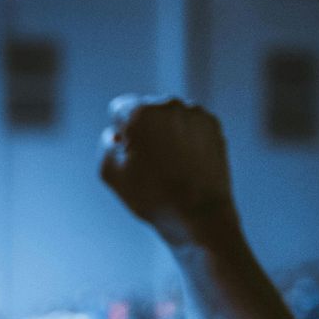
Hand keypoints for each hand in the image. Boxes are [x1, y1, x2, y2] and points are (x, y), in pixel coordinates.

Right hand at [99, 96, 238, 242]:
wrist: (200, 213)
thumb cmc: (153, 196)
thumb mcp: (110, 174)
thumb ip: (105, 145)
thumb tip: (117, 135)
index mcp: (141, 113)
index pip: (119, 109)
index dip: (120, 134)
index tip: (129, 155)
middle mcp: (169, 105)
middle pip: (146, 110)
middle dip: (144, 131)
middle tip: (150, 164)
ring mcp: (195, 113)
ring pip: (169, 117)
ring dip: (165, 133)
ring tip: (170, 165)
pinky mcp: (213, 125)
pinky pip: (189, 125)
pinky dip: (185, 138)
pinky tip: (185, 163)